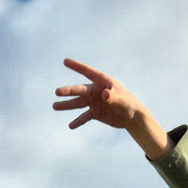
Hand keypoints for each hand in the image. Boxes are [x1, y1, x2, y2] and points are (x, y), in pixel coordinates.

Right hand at [53, 58, 170, 156]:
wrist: (132, 116)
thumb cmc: (129, 103)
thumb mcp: (122, 99)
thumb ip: (113, 96)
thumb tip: (104, 95)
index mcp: (102, 81)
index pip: (87, 72)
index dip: (76, 66)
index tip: (65, 61)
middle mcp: (95, 90)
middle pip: (80, 90)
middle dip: (68, 91)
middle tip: (57, 92)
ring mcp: (94, 102)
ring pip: (78, 103)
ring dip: (67, 105)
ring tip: (54, 106)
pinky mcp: (95, 113)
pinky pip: (84, 117)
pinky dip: (78, 121)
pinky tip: (71, 126)